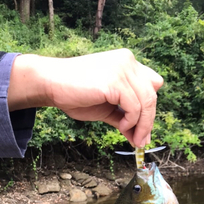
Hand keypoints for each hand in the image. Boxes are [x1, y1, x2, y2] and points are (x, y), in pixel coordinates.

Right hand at [8, 49, 163, 147]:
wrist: (51, 84)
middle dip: (148, 122)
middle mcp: (128, 61)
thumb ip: (125, 119)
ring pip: (147, 102)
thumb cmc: (75, 94)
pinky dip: (131, 121)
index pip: (153, 84)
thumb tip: (140, 139)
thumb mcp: (107, 109)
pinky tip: (121, 126)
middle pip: (152, 95)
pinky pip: (135, 107)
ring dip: (142, 125)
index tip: (142, 130)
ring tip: (132, 137)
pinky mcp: (115, 80)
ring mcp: (122, 68)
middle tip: (140, 142)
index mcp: (127, 63)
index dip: (149, 107)